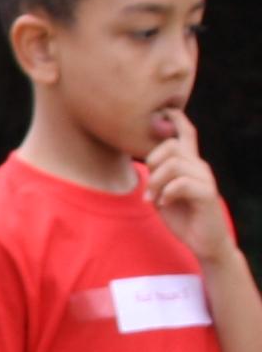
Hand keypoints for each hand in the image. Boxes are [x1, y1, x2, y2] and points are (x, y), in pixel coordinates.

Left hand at [146, 109, 233, 263]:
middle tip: (150, 189)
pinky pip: (181, 183)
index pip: (186, 134)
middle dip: (152, 163)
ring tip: (154, 200)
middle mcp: (199, 166)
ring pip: (173, 164)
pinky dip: (166, 194)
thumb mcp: (163, 193)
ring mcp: (205, 179)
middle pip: (171, 145)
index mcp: (189, 164)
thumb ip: (157, 175)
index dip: (176, 119)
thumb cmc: (182, 216)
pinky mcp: (207, 194)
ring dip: (156, 183)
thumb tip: (144, 163)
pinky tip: (163, 205)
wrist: (204, 242)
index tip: (164, 110)